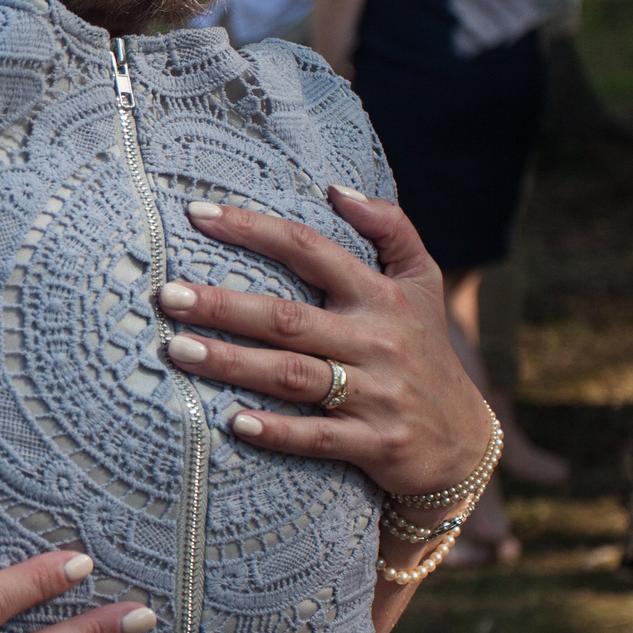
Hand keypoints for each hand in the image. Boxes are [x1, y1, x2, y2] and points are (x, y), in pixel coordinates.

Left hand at [156, 188, 492, 500]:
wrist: (464, 442)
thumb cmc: (424, 351)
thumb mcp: (423, 283)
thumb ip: (390, 228)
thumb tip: (336, 189)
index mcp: (381, 295)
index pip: (310, 250)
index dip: (254, 229)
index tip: (197, 213)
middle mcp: (377, 340)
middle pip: (288, 317)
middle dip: (224, 305)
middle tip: (168, 296)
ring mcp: (377, 393)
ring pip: (294, 375)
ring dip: (233, 362)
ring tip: (178, 350)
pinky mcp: (376, 443)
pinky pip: (318, 437)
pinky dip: (276, 431)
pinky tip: (232, 421)